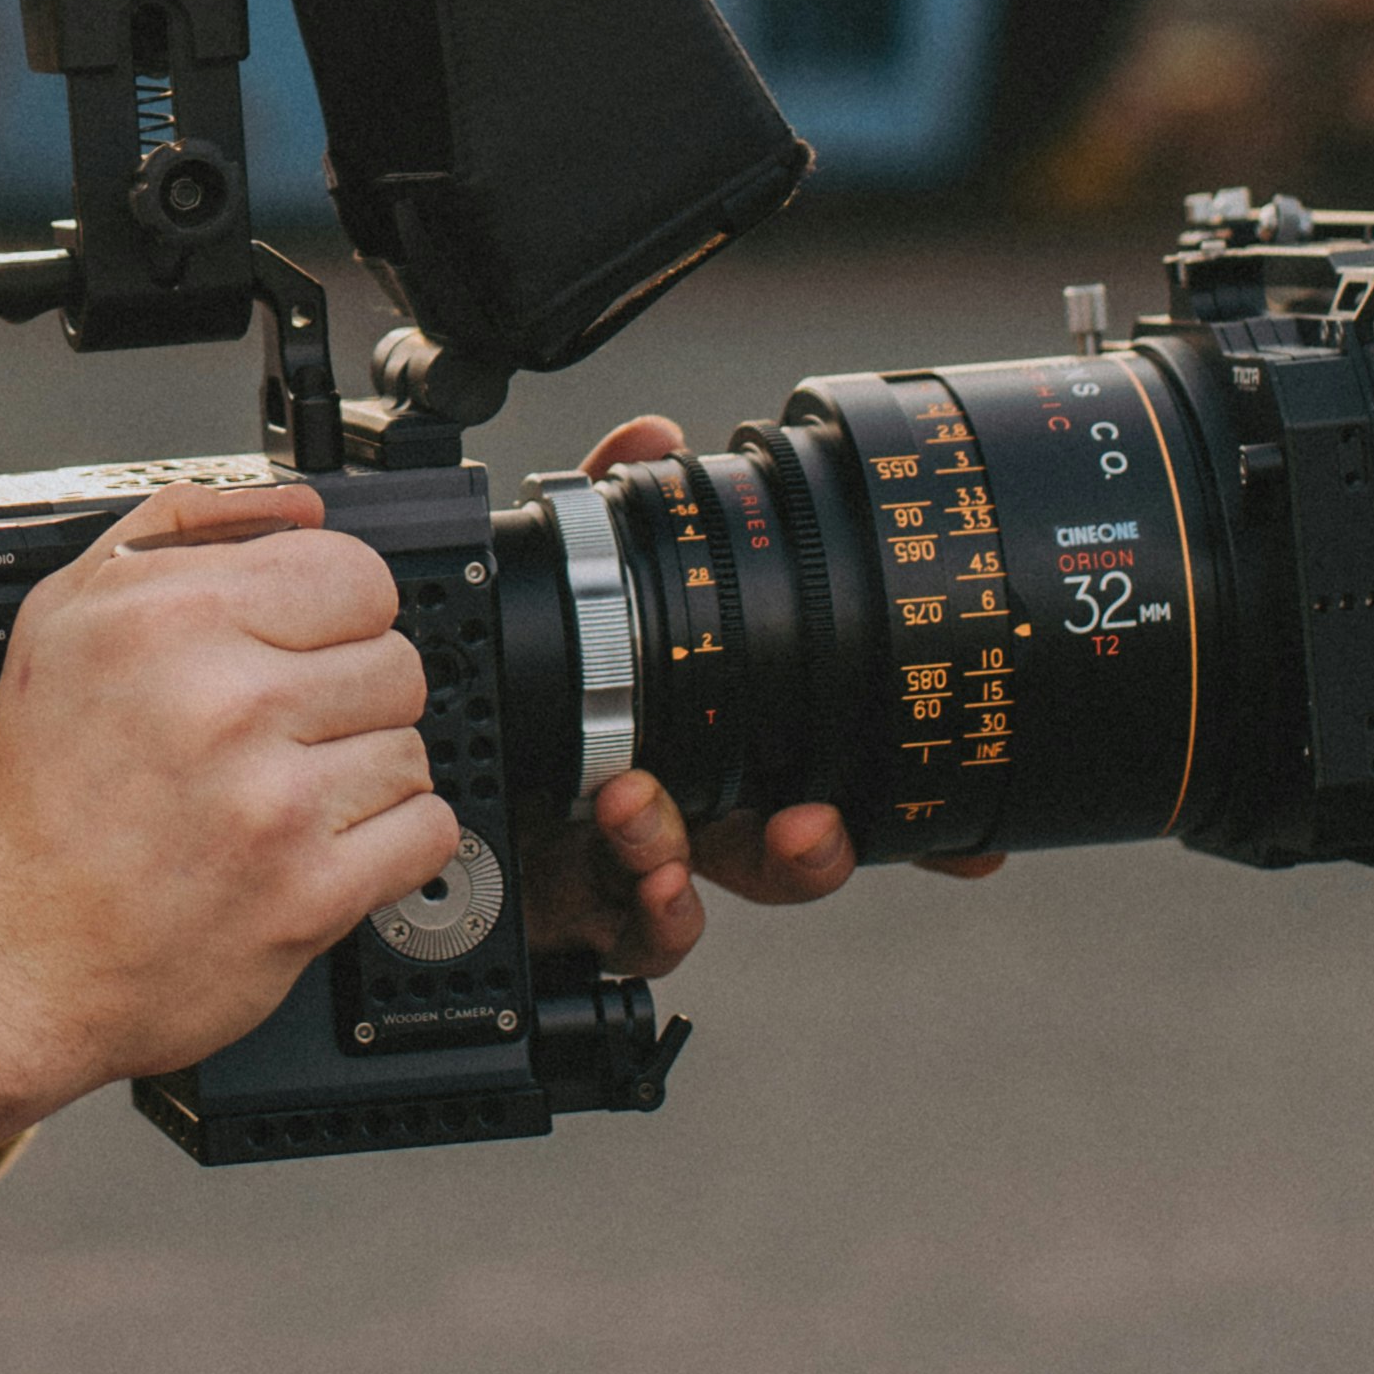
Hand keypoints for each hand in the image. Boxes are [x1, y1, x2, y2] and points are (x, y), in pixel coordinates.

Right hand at [0, 480, 439, 1177]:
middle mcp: (225, 702)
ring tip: (289, 792)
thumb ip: (179, 531)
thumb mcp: (66, 618)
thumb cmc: (43, 795)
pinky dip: (390, 841)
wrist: (15, 951)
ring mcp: (274, 803)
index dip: (338, 611)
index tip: (308, 646)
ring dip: (363, 771)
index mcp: (171, 619)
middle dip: (350, 694)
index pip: (354, 572)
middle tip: (288, 730)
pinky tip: (322, 840)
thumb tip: (297, 506)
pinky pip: (426, 829)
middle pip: (395, 660)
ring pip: (411, 746)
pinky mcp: (310, 893)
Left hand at [516, 415, 1007, 974]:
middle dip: (816, 841)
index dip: (889, 796)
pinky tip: (659, 885)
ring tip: (655, 813)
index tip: (966, 832)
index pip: (807, 769)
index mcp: (692, 741)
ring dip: (702, 852)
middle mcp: (677, 813)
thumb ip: (603, 520)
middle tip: (810, 820)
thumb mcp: (554, 599)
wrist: (407, 776)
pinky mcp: (577, 917)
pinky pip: (639, 939)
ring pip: (711, 889)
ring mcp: (631, 870)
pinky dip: (661, 917)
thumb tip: (658, 435)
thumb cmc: (500, 701)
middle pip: (779, 848)